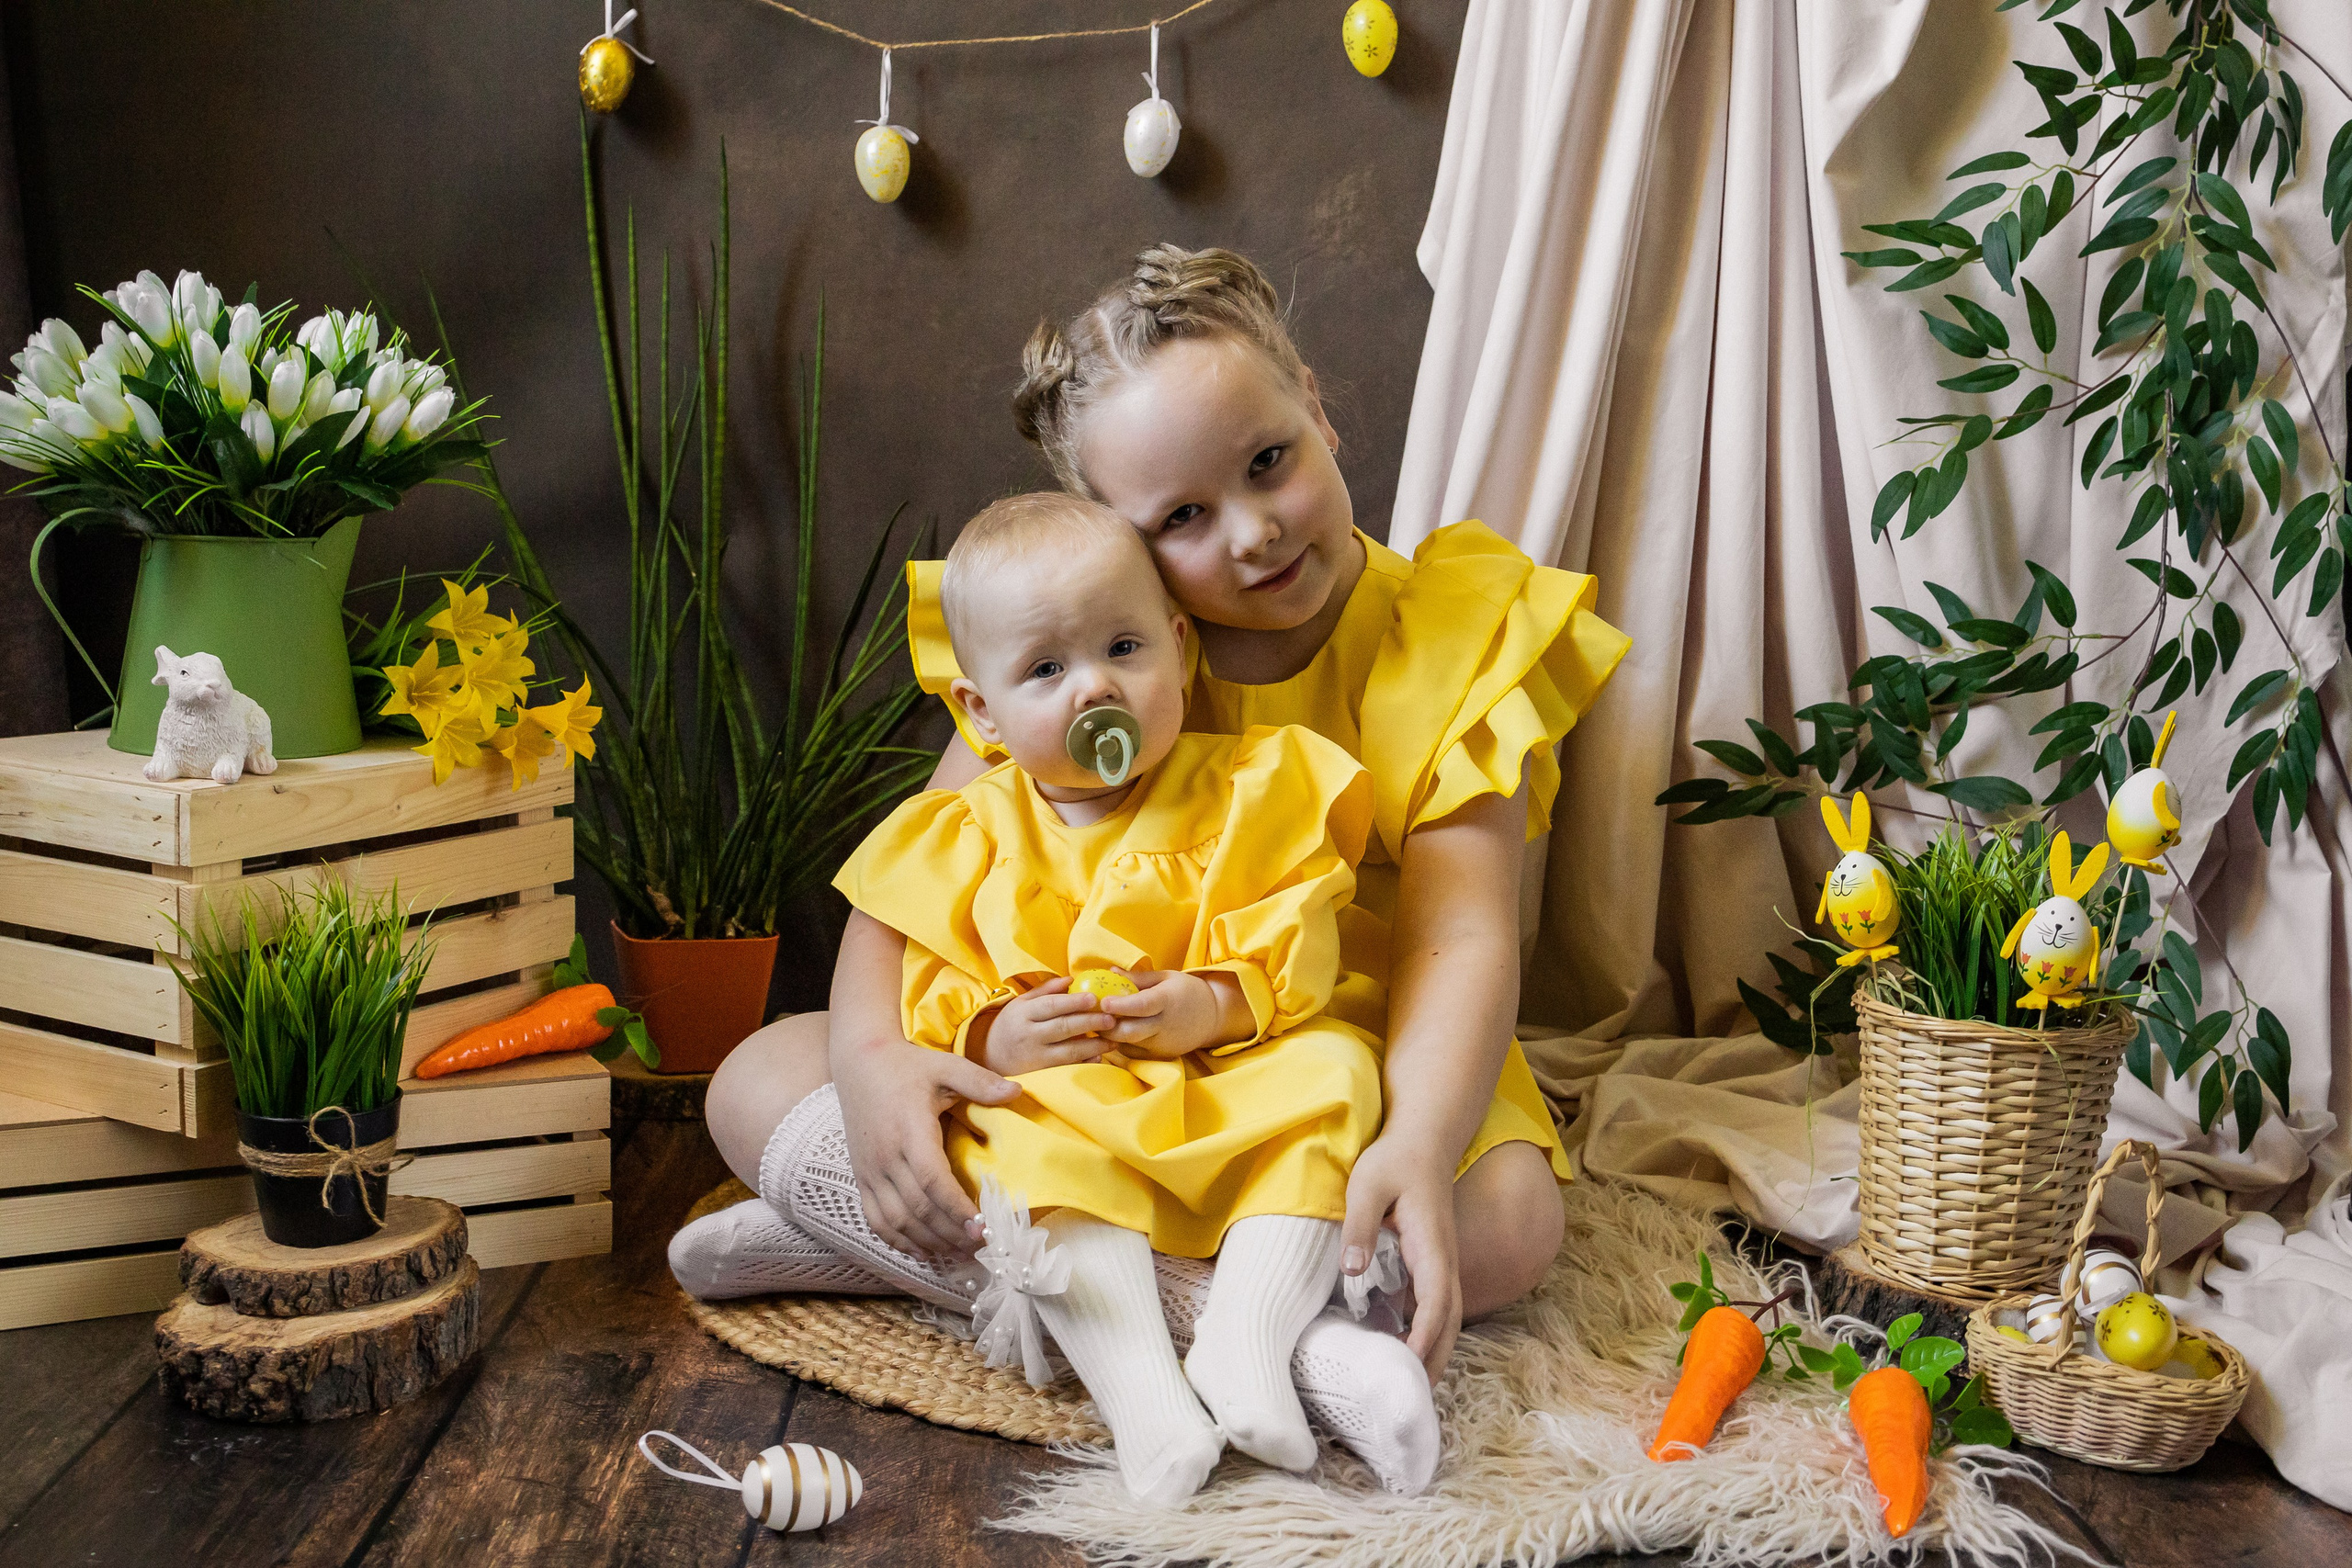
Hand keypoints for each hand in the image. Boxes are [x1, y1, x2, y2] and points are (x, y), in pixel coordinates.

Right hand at [831, 1031, 1019, 1258]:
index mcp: (910, 1130)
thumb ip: (980, 1081)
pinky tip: (922, 1250)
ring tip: (958, 1253)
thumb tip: (1018, 1092)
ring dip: (927, 1243)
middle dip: (950, 1233)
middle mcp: (885, 1156)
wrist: (859, 1061)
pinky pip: (876, 1219)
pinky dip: (898, 1240)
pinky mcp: (860, 1176)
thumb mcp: (945, 1065)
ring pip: (896, 1220)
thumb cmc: (907, 1066)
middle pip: (918, 1208)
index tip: (982, 1227)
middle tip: (980, 1247)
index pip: (933, 1181)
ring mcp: (869, 1170)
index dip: (957, 1209)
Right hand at [966, 978, 1115, 1075]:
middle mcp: (1028, 1035)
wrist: (987, 1057)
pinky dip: (1084, 1064)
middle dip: (1090, 1022)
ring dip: (1093, 1045)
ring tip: (1113, 1039)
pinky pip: (1066, 1069)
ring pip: (1068, 1051)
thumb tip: (1071, 979)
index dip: (1074, 1002)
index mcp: (1023, 1013)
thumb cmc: (1010, 1025)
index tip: (1095, 998)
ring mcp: (1034, 1058)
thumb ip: (1045, 991)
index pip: (1051, 1006)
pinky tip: (1099, 1058)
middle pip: (1063, 1027)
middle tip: (1111, 1018)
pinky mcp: (1040, 1075)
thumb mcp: (1021, 1004)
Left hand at [1096, 969, 1250, 1057]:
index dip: (1121, 1006)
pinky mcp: (1160, 1056)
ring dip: (1110, 1036)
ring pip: (1128, 1044)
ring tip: (1098, 1023)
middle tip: (1091, 1015)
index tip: (1103, 1001)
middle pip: (1130, 1032)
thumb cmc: (1187, 992)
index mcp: (1168, 1001)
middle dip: (1107, 1026)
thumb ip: (1137, 977)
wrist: (1213, 1017)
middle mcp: (1165, 1025)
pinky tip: (1115, 1032)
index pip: (1142, 1006)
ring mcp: (1163, 1044)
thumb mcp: (1166, 977)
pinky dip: (1121, 1043)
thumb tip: (1109, 971)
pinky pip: (1134, 1052)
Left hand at [1340, 1133, 1462, 1380]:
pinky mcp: (1434, 1263)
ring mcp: (1443, 1263)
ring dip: (1434, 1352)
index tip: (1408, 1367)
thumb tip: (1352, 1271)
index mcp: (1431, 1245)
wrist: (1425, 1139)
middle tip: (1411, 1400)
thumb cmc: (1395, 1160)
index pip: (1436, 1302)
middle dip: (1434, 1361)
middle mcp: (1445, 1261)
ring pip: (1448, 1317)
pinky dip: (1429, 1334)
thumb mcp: (1367, 1185)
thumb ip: (1359, 1226)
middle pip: (1449, 1322)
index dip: (1424, 1338)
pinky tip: (1404, 1350)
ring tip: (1410, 1387)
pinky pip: (1438, 1306)